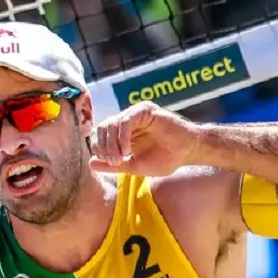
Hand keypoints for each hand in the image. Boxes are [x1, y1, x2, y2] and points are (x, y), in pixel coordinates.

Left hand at [87, 102, 201, 176]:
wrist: (188, 152)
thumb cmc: (164, 159)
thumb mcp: (134, 167)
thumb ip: (112, 165)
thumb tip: (90, 164)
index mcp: (121, 133)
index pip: (99, 136)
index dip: (99, 150)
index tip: (110, 164)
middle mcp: (126, 121)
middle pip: (102, 129)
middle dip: (104, 148)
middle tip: (114, 162)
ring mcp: (135, 114)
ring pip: (111, 124)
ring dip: (112, 144)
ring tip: (121, 158)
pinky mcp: (145, 110)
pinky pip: (125, 120)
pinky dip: (122, 136)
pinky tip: (128, 150)